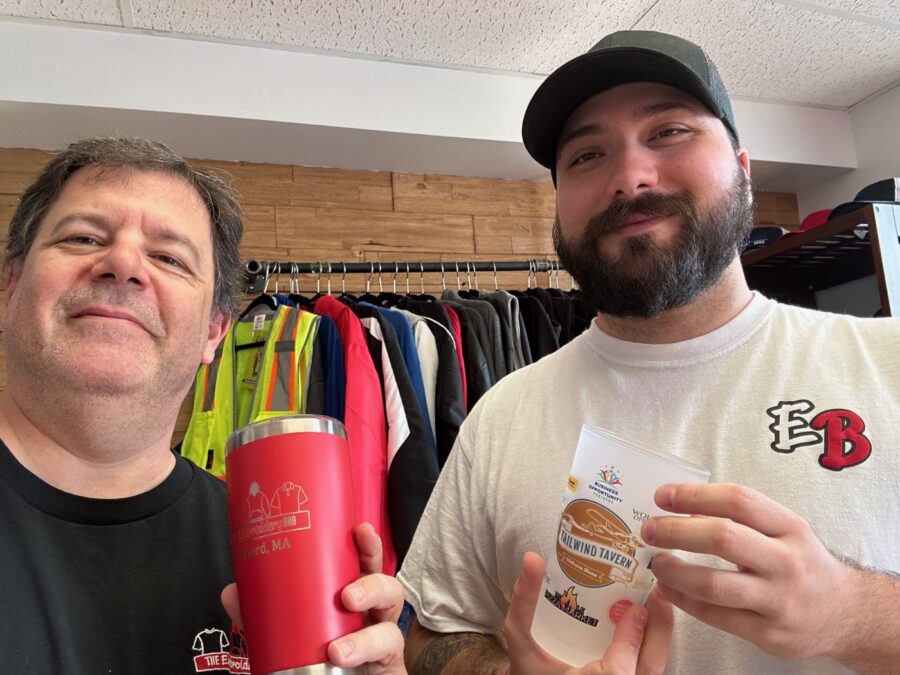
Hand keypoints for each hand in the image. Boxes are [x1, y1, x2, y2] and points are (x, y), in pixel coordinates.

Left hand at [222, 522, 405, 672]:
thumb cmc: (311, 665)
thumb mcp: (283, 636)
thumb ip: (260, 617)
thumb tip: (232, 592)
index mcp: (353, 602)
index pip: (366, 568)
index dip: (368, 547)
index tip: (359, 530)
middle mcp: (372, 620)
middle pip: (389, 590)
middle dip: (375, 584)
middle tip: (348, 595)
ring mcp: (382, 647)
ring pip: (392, 627)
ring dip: (365, 640)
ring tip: (338, 645)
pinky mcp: (387, 669)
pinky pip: (388, 654)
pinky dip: (365, 652)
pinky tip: (343, 655)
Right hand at [503, 552, 672, 673]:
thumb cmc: (531, 671)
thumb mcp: (520, 639)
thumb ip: (524, 602)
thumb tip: (532, 559)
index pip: (615, 673)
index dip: (629, 641)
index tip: (634, 609)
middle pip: (647, 668)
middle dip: (658, 629)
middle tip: (657, 591)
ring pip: (653, 667)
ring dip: (659, 633)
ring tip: (656, 598)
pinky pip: (648, 666)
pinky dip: (654, 642)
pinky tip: (651, 616)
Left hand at [641, 482, 849, 659]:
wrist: (845, 614)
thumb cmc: (803, 563)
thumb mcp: (784, 531)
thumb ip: (741, 518)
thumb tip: (685, 508)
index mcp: (790, 527)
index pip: (738, 500)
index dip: (695, 495)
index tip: (663, 495)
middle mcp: (787, 562)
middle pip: (723, 538)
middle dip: (676, 531)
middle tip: (650, 530)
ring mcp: (779, 600)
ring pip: (715, 584)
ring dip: (675, 571)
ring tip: (656, 562)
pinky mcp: (768, 634)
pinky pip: (716, 616)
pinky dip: (684, 601)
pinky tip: (668, 589)